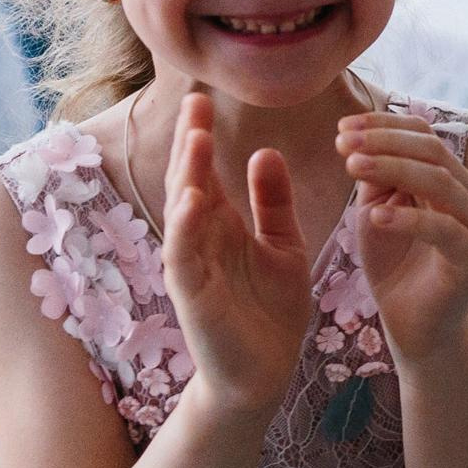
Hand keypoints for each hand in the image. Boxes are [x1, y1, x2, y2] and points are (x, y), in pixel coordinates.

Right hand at [162, 92, 313, 413]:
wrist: (265, 373)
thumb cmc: (270, 311)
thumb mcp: (283, 246)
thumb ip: (273, 203)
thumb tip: (265, 150)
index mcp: (221, 225)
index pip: (206, 170)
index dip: (202, 134)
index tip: (204, 94)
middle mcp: (200, 240)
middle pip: (189, 181)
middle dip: (191, 143)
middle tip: (194, 101)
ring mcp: (192, 267)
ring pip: (183, 214)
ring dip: (187, 177)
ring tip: (196, 139)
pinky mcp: (193, 297)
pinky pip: (185, 257)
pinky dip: (186, 228)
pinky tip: (193, 201)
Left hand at [339, 110, 467, 362]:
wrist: (414, 325)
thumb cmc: (394, 265)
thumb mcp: (375, 210)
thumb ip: (375, 177)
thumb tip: (360, 139)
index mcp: (452, 179)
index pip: (425, 135)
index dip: (384, 125)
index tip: (341, 127)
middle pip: (433, 152)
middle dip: (384, 142)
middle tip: (343, 144)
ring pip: (441, 183)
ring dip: (393, 169)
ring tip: (352, 168)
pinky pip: (444, 229)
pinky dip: (408, 219)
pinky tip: (374, 216)